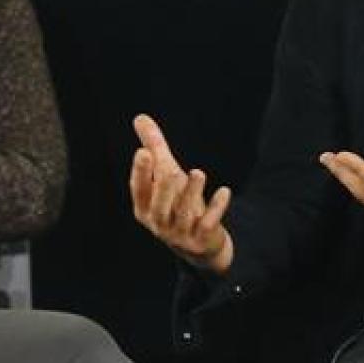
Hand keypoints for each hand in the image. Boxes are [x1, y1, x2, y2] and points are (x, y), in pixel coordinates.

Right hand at [129, 114, 234, 273]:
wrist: (198, 245)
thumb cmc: (177, 202)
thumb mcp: (166, 175)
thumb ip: (155, 148)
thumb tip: (140, 117)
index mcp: (145, 208)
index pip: (139, 190)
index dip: (140, 172)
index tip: (143, 152)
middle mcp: (159, 224)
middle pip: (159, 208)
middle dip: (163, 189)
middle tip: (169, 168)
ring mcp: (180, 234)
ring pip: (184, 215)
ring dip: (191, 194)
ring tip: (199, 173)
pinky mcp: (201, 240)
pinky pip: (207, 225)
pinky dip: (216, 208)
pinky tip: (225, 191)